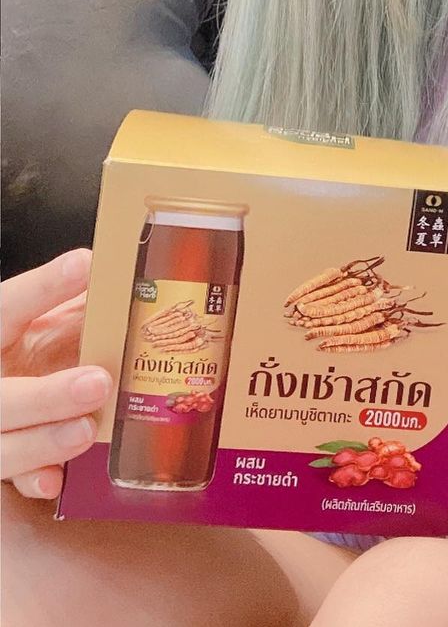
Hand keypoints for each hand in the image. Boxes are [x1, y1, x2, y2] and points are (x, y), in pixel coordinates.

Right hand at [1, 249, 110, 499]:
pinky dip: (33, 480)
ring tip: (87, 430)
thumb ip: (80, 303)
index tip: (86, 264)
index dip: (44, 287)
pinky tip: (56, 480)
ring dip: (43, 440)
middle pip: (2, 397)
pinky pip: (10, 483)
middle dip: (46, 395)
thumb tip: (135, 274)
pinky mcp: (2, 464)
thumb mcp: (50, 322)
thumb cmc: (38, 354)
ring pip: (2, 445)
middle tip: (99, 383)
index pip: (7, 307)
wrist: (14, 398)